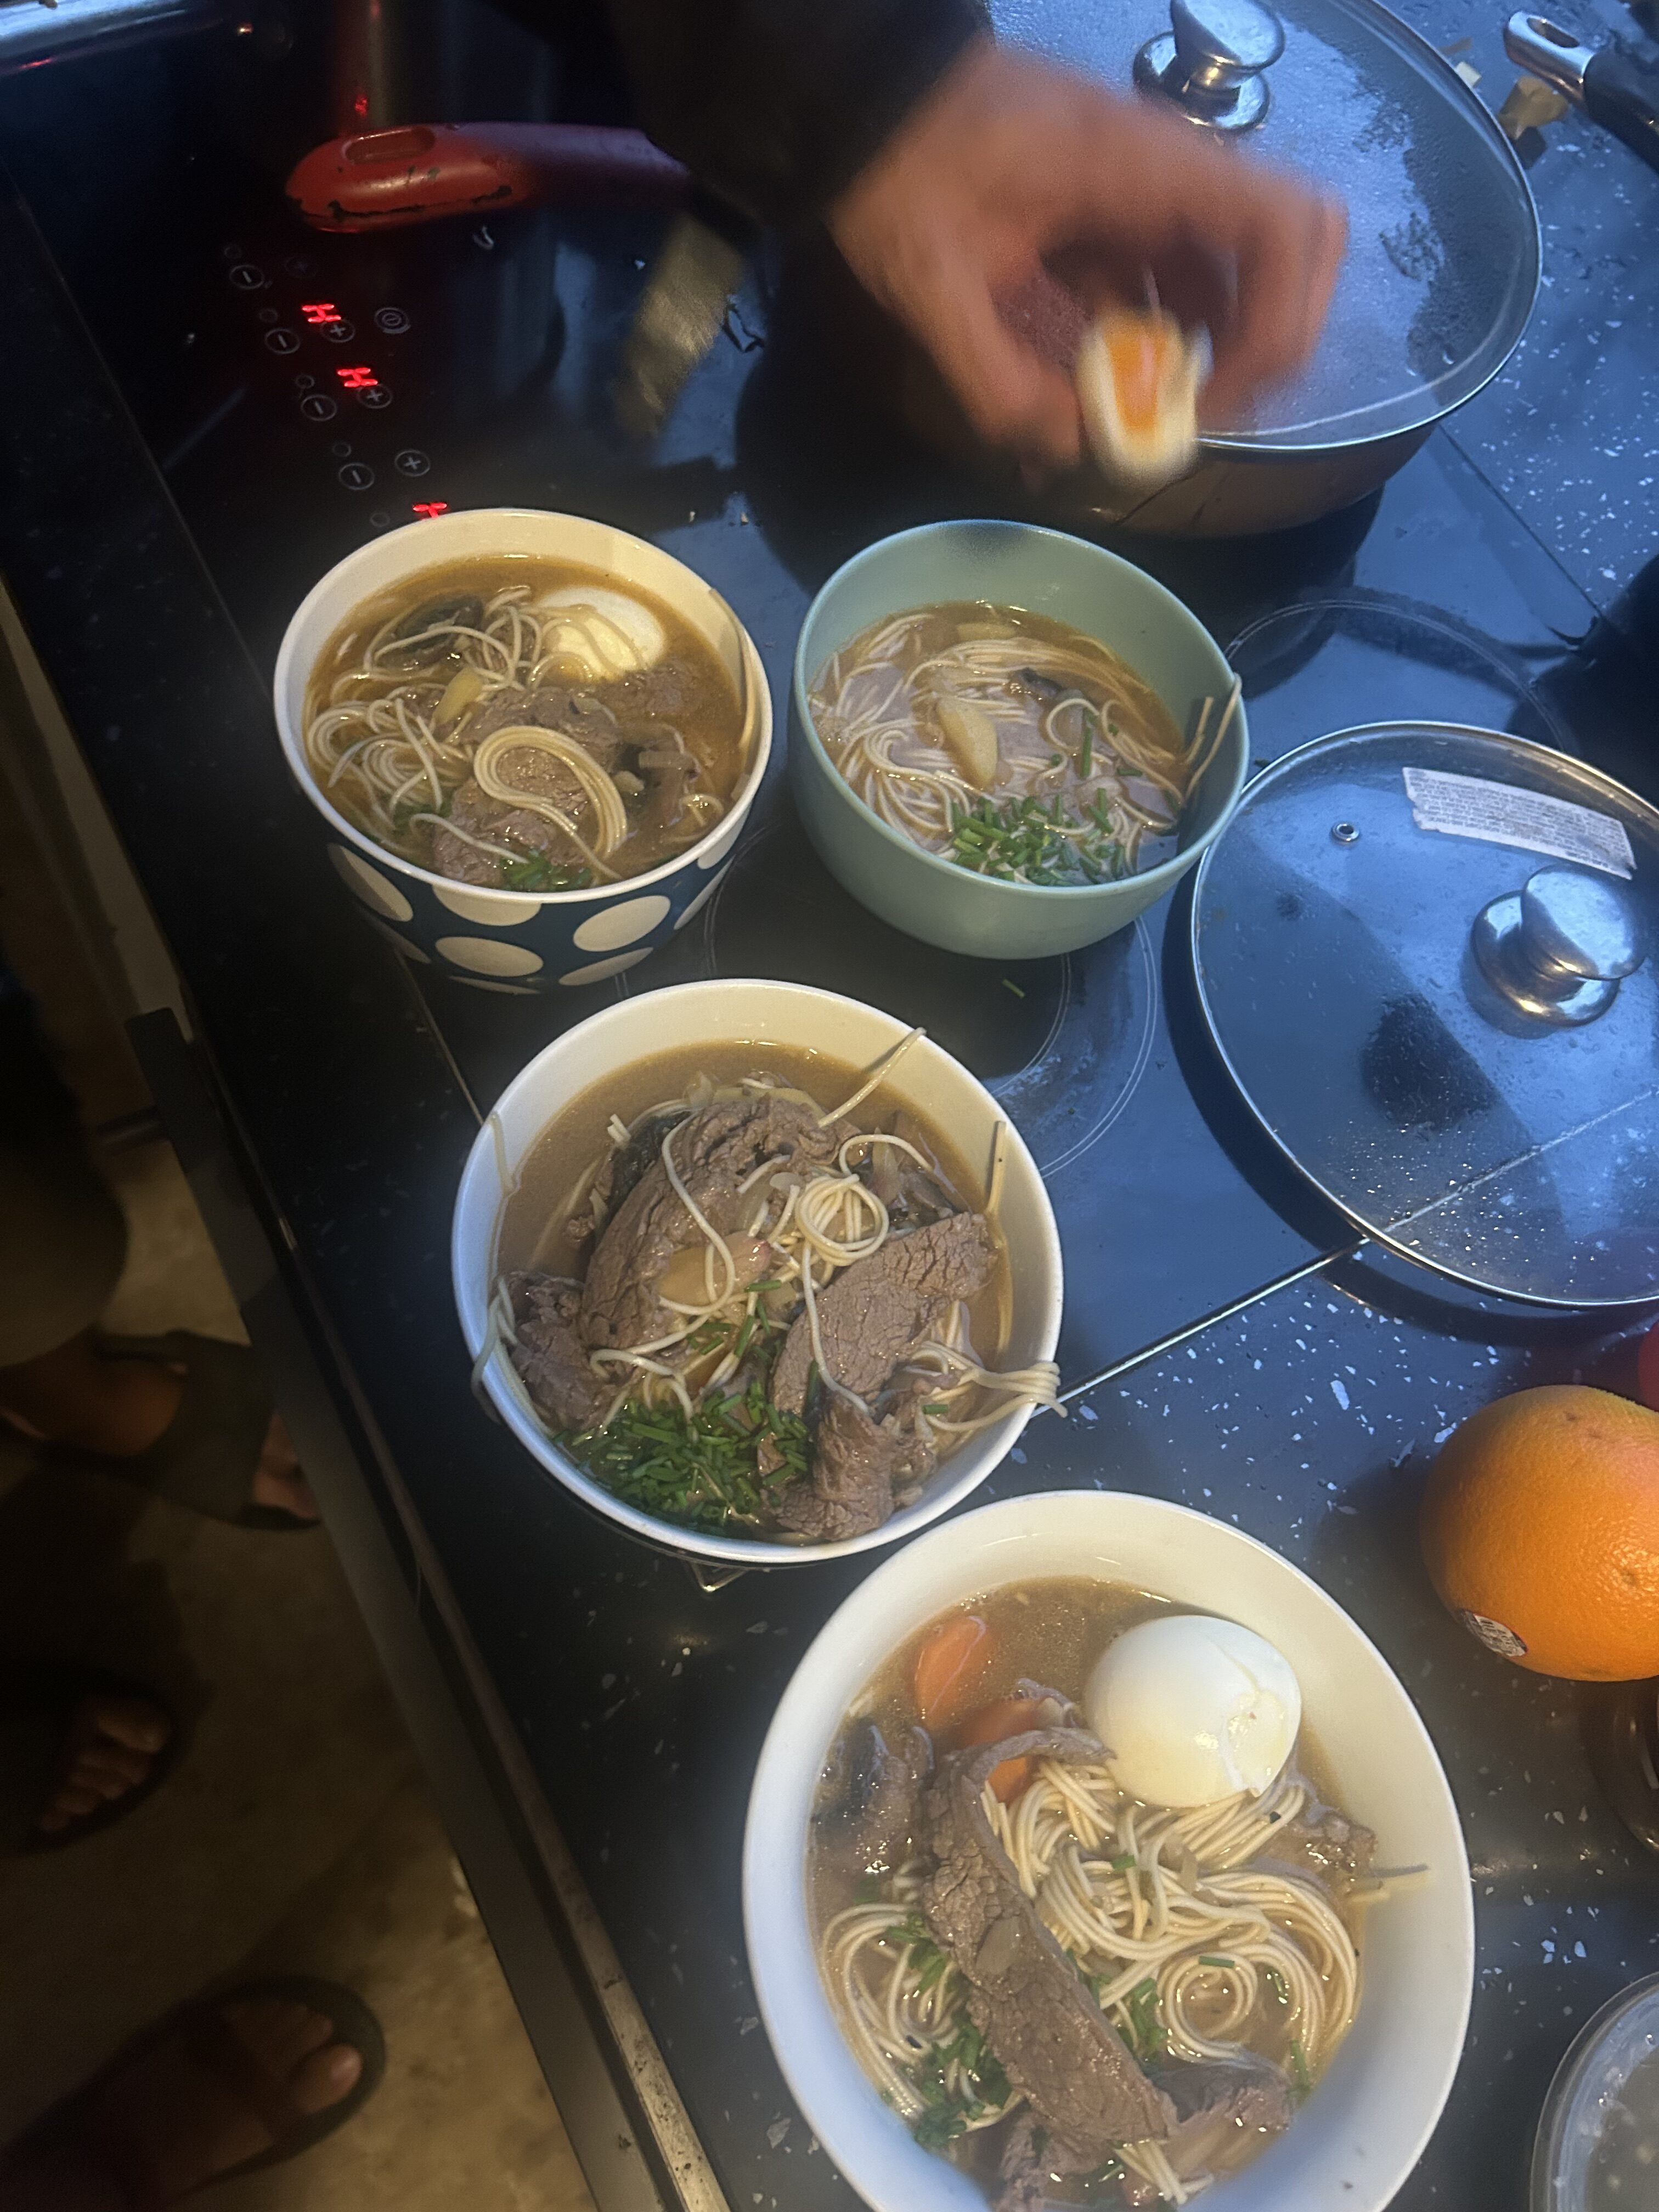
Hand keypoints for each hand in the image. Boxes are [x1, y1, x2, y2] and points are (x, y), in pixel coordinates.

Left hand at [828, 38, 1346, 469]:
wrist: (869, 99)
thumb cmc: (901, 166)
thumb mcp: (932, 283)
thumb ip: (996, 378)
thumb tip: (1066, 449)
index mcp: (1141, 167)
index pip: (1282, 230)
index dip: (1277, 327)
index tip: (1213, 399)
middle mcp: (1167, 170)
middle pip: (1289, 250)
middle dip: (1261, 344)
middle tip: (1197, 411)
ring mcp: (1150, 188)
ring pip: (1234, 271)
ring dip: (1207, 348)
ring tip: (1143, 409)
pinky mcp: (1122, 208)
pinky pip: (1174, 274)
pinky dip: (1158, 334)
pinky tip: (1106, 379)